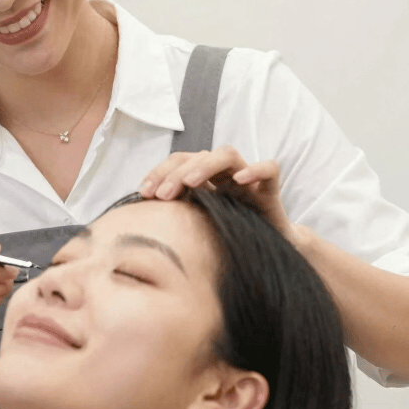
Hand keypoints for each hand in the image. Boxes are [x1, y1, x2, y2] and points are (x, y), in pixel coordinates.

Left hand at [138, 146, 300, 244]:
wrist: (266, 254)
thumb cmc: (226, 239)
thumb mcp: (194, 227)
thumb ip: (174, 216)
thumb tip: (138, 218)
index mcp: (204, 180)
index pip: (178, 162)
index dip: (159, 172)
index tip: (144, 193)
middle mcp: (224, 175)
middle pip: (198, 156)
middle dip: (176, 172)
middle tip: (161, 195)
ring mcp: (248, 180)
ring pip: (227, 154)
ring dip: (205, 165)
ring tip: (190, 183)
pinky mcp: (271, 190)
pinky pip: (269, 168)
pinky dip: (255, 170)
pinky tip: (238, 180)